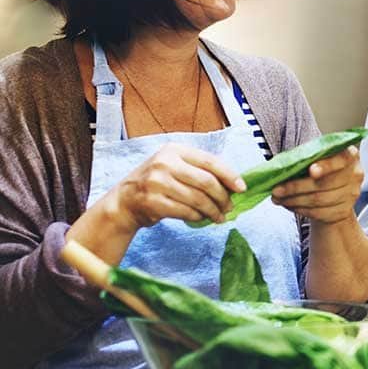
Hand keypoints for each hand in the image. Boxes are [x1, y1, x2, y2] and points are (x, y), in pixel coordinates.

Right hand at [103, 143, 245, 230]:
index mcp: (175, 150)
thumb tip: (233, 184)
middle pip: (206, 182)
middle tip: (230, 208)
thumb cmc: (157, 182)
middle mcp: (165, 163)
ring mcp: (157, 182)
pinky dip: (198, 217)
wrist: (124, 201)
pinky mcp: (152, 202)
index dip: (229, 175)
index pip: (210, 161)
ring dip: (213, 211)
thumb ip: (198, 170)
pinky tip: (202, 219)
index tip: (241, 188)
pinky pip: (186, 212)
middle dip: (223, 197)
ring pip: (198, 199)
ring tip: (219, 217)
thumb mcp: (174, 166)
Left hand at [271, 145, 363, 223]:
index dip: (326, 166)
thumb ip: (307, 157)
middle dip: (297, 187)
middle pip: (324, 184)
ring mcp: (352, 195)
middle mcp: (355, 174)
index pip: (340, 160)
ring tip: (278, 198)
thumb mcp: (318, 155)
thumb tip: (282, 167)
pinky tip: (288, 205)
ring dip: (294, 200)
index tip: (311, 170)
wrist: (336, 188)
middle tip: (276, 189)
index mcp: (350, 155)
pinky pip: (319, 213)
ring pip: (319, 201)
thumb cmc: (323, 166)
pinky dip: (300, 209)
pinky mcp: (344, 212)